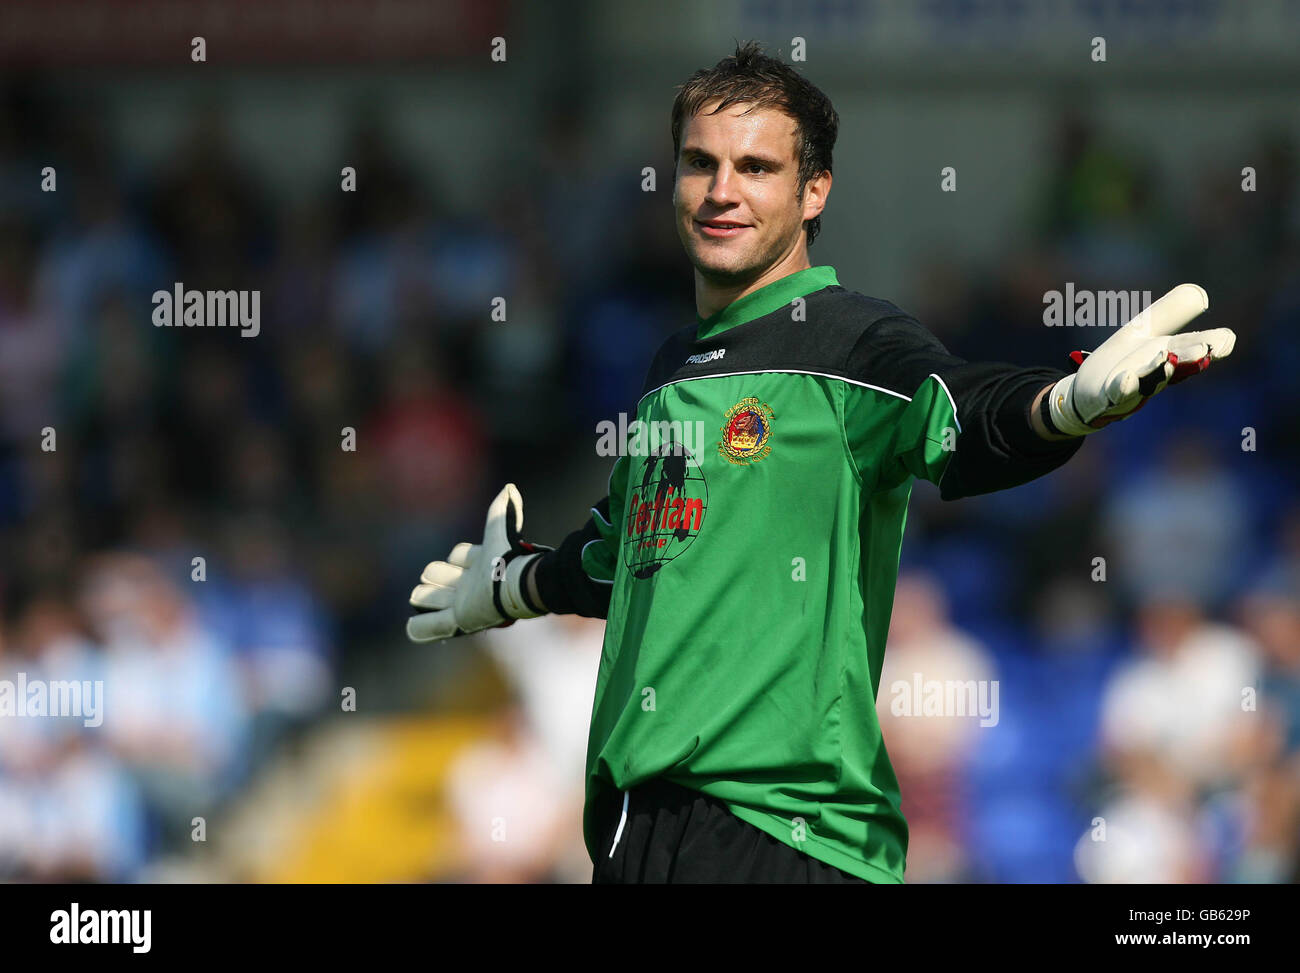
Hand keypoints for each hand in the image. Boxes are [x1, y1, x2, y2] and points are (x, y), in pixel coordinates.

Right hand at [406, 483, 549, 642]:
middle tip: (451, 581)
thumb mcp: (500, 532)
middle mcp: (468, 587)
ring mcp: (460, 606)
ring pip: (426, 597)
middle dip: (437, 575)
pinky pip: (431, 627)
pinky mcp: (458, 622)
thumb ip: (501, 510)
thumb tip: (509, 488)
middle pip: (434, 575)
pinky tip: (413, 628)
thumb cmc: (509, 561)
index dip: (461, 557)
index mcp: (478, 565)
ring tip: (425, 597)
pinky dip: (421, 628)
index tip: (474, 561)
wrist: (516, 585)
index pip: (458, 555)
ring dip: (425, 597)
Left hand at [1047, 283, 1234, 435]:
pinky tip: (1128, 378)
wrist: (1087, 394)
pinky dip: (1124, 386)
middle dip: (1190, 357)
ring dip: (1159, 370)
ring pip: (1149, 380)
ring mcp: (1133, 387)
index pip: (1195, 347)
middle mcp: (1155, 373)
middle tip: (1206, 350)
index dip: (1214, 344)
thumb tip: (1198, 295)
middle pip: (1177, 364)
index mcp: (1169, 353)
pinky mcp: (1108, 396)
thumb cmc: (1122, 361)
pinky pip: (1116, 393)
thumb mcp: (1145, 331)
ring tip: (1167, 358)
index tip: (1227, 340)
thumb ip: (1169, 313)